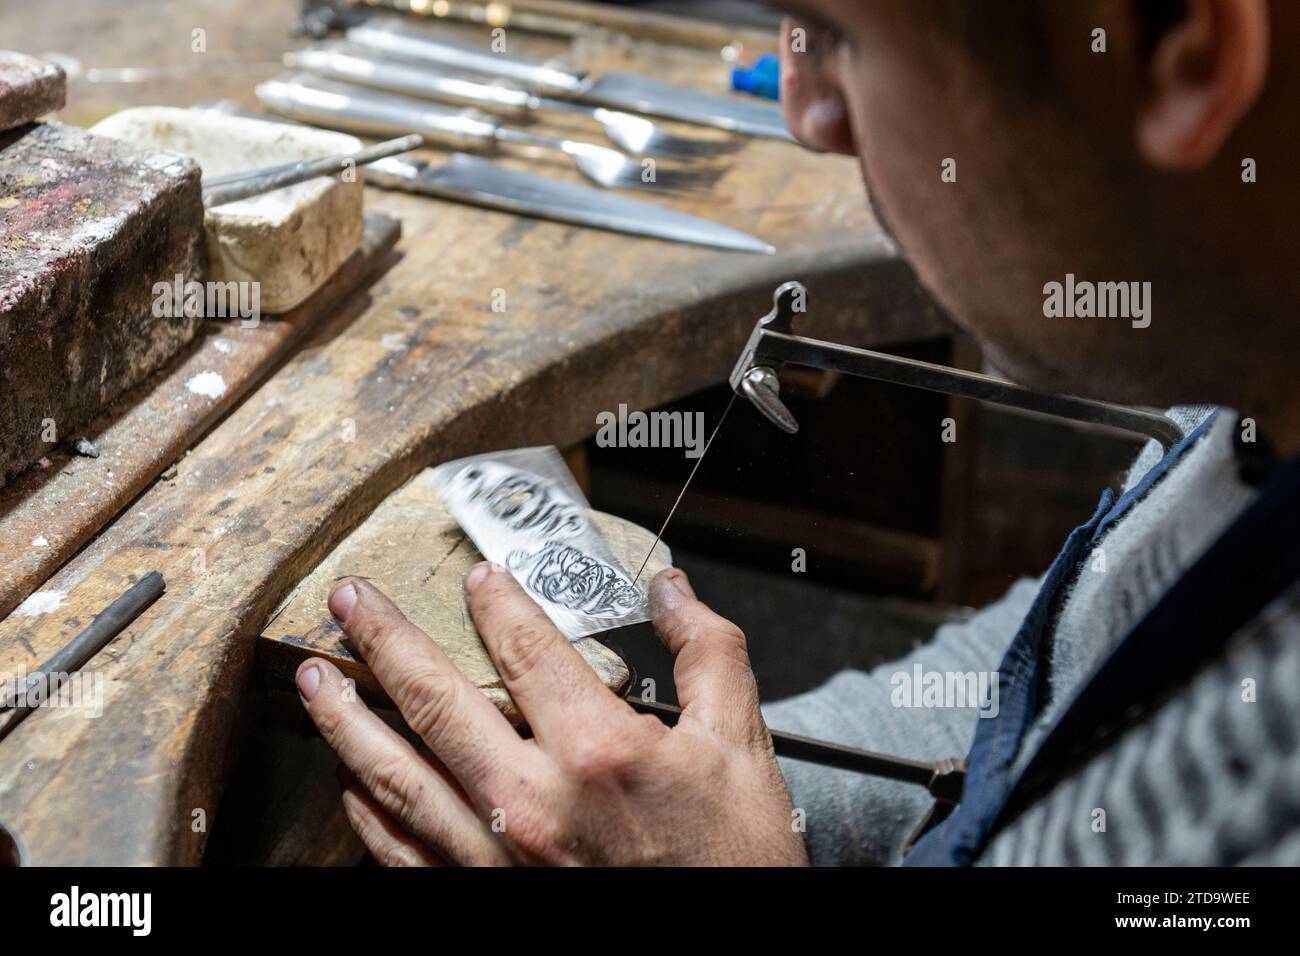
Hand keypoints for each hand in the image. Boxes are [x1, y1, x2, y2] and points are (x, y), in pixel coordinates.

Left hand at [295, 563, 808, 865]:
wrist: (726, 952)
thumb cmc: (733, 862)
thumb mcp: (741, 748)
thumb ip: (709, 655)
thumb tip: (672, 590)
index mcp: (598, 751)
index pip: (526, 648)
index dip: (496, 600)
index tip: (477, 575)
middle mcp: (532, 801)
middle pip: (434, 699)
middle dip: (382, 638)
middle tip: (350, 596)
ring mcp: (495, 857)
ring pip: (394, 775)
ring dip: (345, 718)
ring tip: (314, 676)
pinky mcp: (479, 898)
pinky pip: (399, 850)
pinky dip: (365, 810)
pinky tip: (348, 779)